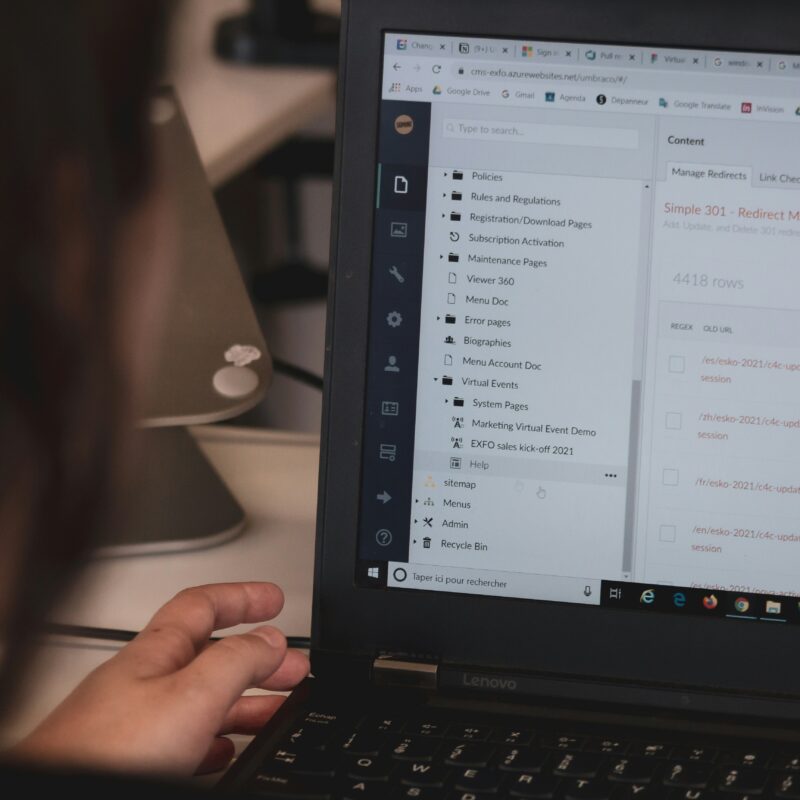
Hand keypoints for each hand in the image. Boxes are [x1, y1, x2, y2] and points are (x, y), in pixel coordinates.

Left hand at [14, 583, 308, 775]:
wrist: (59, 799)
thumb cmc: (105, 753)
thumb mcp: (192, 694)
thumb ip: (237, 661)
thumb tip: (272, 640)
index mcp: (156, 652)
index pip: (203, 604)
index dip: (242, 596)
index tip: (273, 599)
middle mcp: (144, 681)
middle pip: (210, 654)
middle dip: (257, 657)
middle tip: (291, 665)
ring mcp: (135, 721)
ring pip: (202, 700)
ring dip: (244, 701)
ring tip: (276, 708)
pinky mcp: (132, 760)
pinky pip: (185, 738)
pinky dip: (216, 737)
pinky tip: (225, 748)